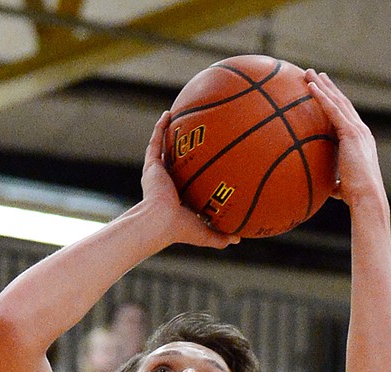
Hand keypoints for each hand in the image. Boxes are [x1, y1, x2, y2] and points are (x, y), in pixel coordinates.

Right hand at [142, 112, 236, 250]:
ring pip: (164, 149)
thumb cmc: (181, 230)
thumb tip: (239, 239)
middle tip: (194, 138)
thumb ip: (221, 236)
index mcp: (178, 198)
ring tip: (178, 118)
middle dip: (182, 151)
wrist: (160, 222)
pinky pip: (156, 142)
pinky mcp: (151, 166)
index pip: (188, 183)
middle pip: (177, 162)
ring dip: (169, 134)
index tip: (207, 165)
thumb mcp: (206, 234)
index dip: (195, 174)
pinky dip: (160, 127)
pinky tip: (168, 114)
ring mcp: (158, 174)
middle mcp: (167, 184)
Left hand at [303, 71, 385, 210]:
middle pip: (342, 103)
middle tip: (317, 75)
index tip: (326, 92)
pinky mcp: (351, 133)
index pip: (347, 117)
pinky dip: (321, 96)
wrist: (367, 197)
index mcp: (361, 141)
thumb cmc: (356, 197)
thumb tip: (325, 187)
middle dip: (329, 87)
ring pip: (337, 101)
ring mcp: (357, 130)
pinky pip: (333, 109)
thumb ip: (335, 182)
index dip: (337, 103)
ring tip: (309, 73)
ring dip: (322, 85)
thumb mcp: (343, 186)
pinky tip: (310, 86)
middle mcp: (361, 131)